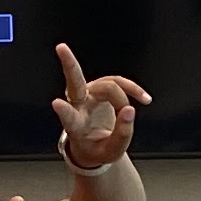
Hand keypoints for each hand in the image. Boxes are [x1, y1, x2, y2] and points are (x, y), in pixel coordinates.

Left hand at [49, 44, 151, 172]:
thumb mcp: (112, 152)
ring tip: (130, 114)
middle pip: (75, 82)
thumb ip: (122, 134)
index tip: (56, 103)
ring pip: (108, 86)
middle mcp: (78, 105)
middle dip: (68, 64)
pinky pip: (117, 82)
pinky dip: (132, 88)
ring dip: (123, 99)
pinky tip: (144, 98)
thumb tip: (130, 110)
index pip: (69, 118)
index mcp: (75, 126)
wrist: (92, 145)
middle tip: (61, 48)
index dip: (64, 111)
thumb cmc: (98, 149)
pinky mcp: (98, 88)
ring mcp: (87, 94)